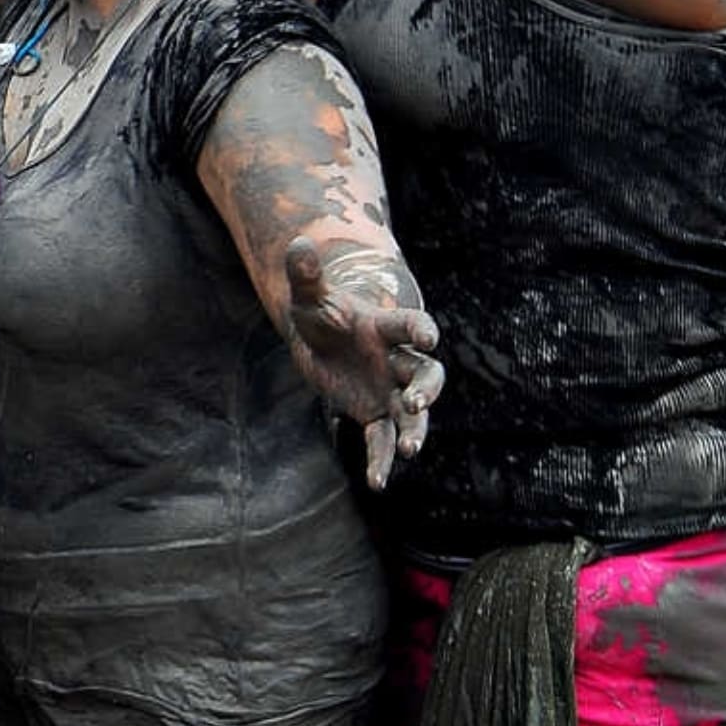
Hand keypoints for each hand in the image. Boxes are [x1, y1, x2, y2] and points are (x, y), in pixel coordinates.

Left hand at [279, 238, 442, 486]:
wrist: (322, 337)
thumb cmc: (322, 312)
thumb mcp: (310, 295)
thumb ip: (306, 275)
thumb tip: (296, 243)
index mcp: (386, 327)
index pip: (411, 326)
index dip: (421, 330)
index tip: (429, 337)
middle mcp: (396, 360)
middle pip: (426, 374)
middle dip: (426, 389)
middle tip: (416, 403)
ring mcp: (390, 389)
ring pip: (414, 413)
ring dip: (414, 430)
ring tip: (408, 450)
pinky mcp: (377, 412)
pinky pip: (383, 439)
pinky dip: (381, 460)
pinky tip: (377, 483)